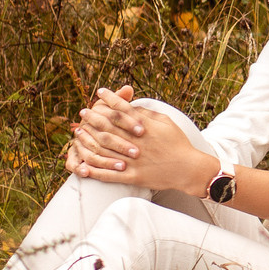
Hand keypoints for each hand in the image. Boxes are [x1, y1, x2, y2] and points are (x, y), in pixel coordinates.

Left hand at [67, 87, 215, 195]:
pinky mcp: (132, 177)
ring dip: (88, 140)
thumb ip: (147, 114)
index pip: (122, 109)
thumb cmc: (178, 143)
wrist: (188, 169)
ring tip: (79, 132)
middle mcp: (136, 143)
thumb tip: (130, 106)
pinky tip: (82, 163)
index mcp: (145, 128)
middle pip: (108, 127)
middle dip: (93, 117)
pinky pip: (108, 175)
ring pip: (104, 149)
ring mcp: (133, 161)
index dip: (109, 99)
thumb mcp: (166, 122)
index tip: (100, 92)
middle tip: (84, 111)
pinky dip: (94, 170)